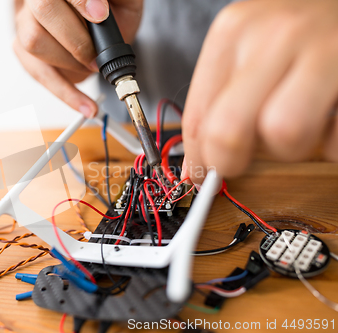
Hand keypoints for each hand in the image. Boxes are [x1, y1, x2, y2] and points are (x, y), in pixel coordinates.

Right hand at [13, 0, 142, 117]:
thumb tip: (101, 8)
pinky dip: (65, 93)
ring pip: (34, 42)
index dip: (80, 1)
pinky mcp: (23, 48)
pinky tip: (85, 106)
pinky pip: (39, 73)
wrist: (100, 19)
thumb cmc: (110, 8)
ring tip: (93, 67)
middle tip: (97, 56)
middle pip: (43, 10)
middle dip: (76, 39)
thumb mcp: (123, 0)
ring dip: (71, 63)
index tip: (101, 15)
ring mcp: (25, 21)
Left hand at [182, 0, 337, 183]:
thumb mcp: (246, 44)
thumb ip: (219, 98)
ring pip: (283, 134)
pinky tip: (327, 120)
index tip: (203, 177)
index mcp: (234, 31)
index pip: (198, 117)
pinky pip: (335, 140)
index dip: (198, 159)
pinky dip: (330, 145)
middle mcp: (274, 36)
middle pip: (228, 131)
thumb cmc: (294, 29)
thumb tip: (196, 164)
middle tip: (238, 165)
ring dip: (287, 149)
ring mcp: (323, 50)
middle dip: (228, 163)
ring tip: (294, 129)